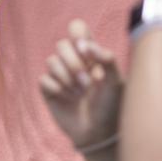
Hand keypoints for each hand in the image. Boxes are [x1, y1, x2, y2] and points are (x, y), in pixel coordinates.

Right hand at [39, 20, 123, 149]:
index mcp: (90, 53)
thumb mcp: (116, 82)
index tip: (84, 48)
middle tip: (88, 82)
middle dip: (73, 63)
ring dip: (67, 78)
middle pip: (61, 44)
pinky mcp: (49, 88)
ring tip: (80, 94)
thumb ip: (107, 59)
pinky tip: (68, 99)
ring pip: (51, 61)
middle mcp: (73, 60)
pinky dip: (57, 89)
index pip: (77, 28)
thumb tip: (87, 45)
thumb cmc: (111, 105)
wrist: (99, 132)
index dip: (77, 33)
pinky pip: (44, 79)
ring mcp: (59, 74)